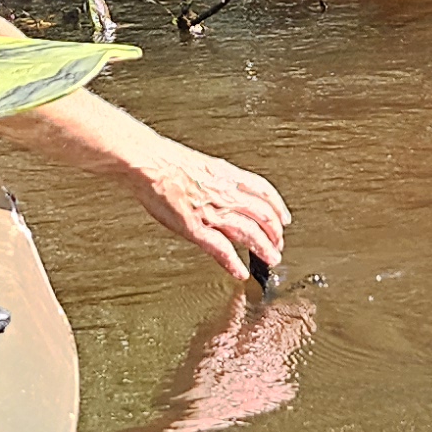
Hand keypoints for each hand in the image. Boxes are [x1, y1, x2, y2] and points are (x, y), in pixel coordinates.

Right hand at [120, 138, 289, 288]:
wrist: (148, 161)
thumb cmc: (166, 161)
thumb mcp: (202, 165)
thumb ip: (217, 180)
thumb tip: (225, 188)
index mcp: (227, 176)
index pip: (263, 192)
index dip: (278, 208)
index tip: (284, 219)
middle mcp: (224, 193)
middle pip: (262, 216)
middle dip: (274, 234)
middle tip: (278, 246)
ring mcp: (211, 211)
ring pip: (248, 233)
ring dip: (263, 249)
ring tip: (270, 260)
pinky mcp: (195, 227)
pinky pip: (220, 248)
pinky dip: (233, 262)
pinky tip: (240, 270)